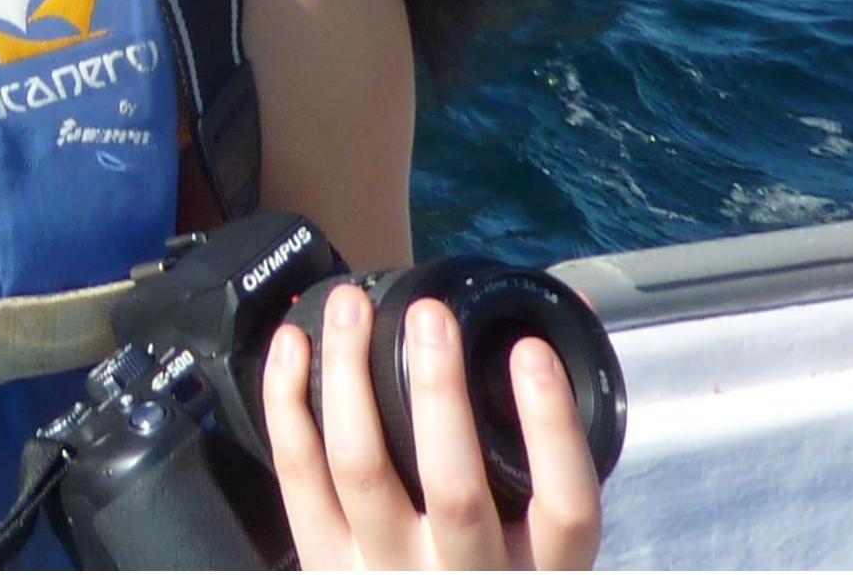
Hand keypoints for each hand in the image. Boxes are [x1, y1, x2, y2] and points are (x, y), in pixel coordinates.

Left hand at [263, 286, 601, 570]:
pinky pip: (298, 476)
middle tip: (431, 313)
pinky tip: (294, 343)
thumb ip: (548, 447)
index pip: (565, 507)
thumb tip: (561, 320)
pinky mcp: (325, 565)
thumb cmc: (488, 566)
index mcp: (541, 572)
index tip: (531, 350)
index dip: (552, 426)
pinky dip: (287, 401)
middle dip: (439, 391)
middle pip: (453, 489)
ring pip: (361, 469)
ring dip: (349, 374)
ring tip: (351, 306)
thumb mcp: (538, 537)